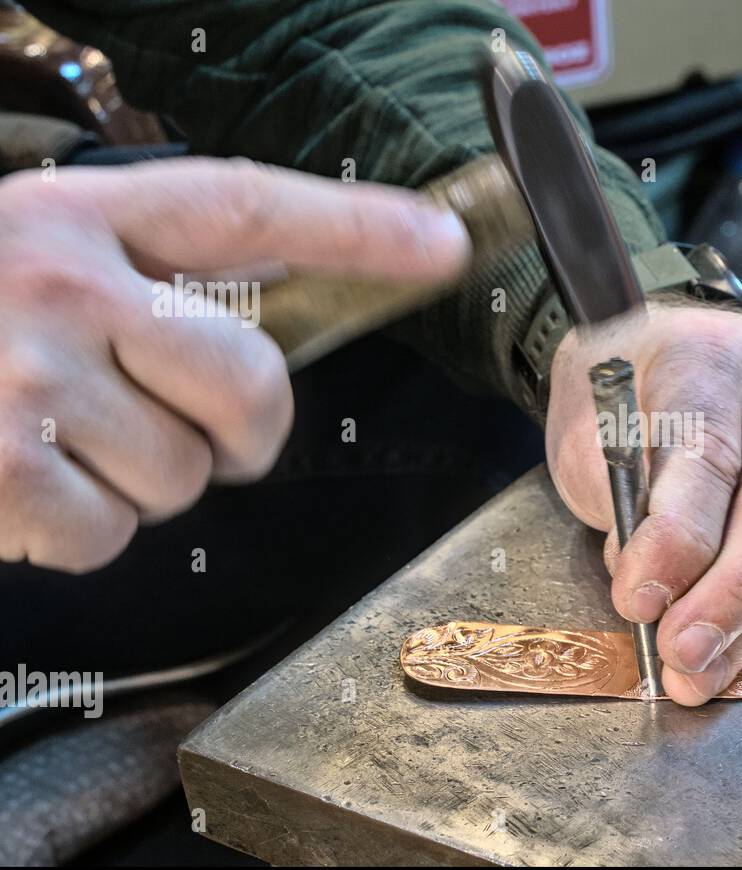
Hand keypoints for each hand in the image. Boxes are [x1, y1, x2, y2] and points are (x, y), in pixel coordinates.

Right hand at [0, 158, 468, 571]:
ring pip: (185, 476)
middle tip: (194, 433)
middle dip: (243, 432)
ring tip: (59, 447)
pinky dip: (79, 534)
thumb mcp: (36, 265)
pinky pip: (111, 534)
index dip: (355, 226)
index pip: (245, 207)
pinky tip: (21, 490)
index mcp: (77, 220)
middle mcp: (58, 282)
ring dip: (142, 484)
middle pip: (251, 382)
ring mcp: (25, 375)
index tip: (444, 243)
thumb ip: (147, 288)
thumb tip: (264, 350)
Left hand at [547, 301, 741, 704]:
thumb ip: (624, 505)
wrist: (670, 351)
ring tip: (701, 673)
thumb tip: (656, 596)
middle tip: (684, 655)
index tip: (638, 602)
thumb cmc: (626, 398)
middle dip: (734, 590)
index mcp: (711, 353)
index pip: (707, 449)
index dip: (677, 537)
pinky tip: (739, 645)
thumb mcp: (592, 436)